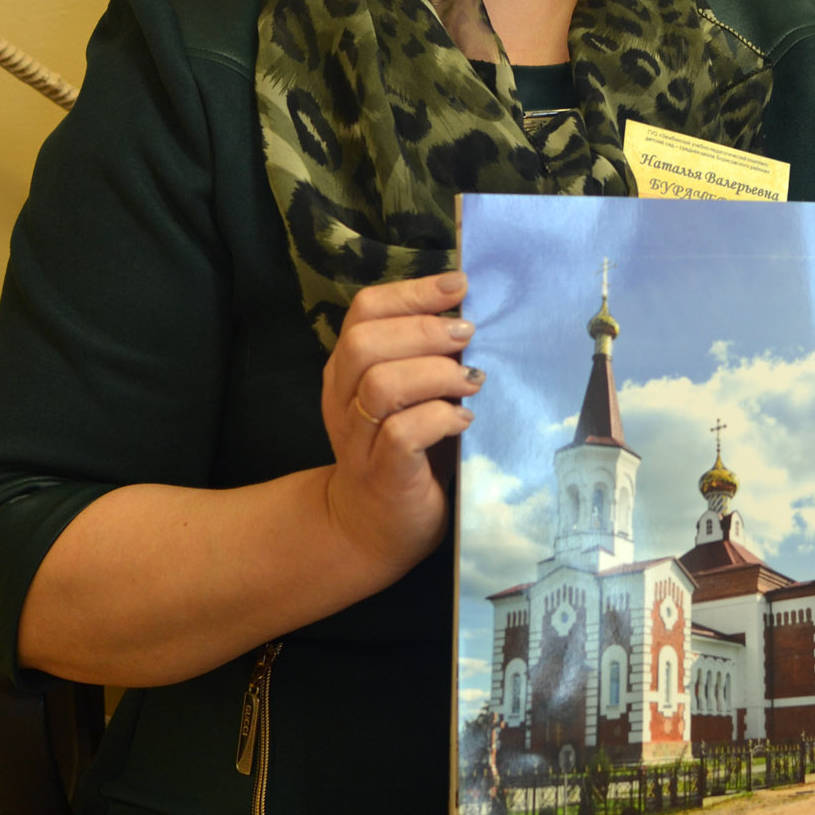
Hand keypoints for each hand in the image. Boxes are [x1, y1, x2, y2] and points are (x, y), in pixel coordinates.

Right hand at [322, 270, 483, 584]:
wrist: (373, 528)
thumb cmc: (404, 450)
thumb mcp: (411, 393)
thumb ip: (427, 356)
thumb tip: (472, 312)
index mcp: (347, 368)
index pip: (364, 310)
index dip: (412, 292)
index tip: (459, 286)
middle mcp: (342, 399)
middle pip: (365, 342)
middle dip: (423, 330)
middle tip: (467, 336)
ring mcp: (357, 439)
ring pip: (381, 386)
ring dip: (435, 374)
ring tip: (472, 380)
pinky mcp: (381, 474)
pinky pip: (403, 434)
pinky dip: (440, 418)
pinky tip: (464, 420)